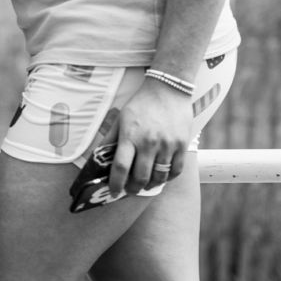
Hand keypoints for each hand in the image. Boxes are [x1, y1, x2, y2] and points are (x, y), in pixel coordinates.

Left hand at [108, 81, 192, 199]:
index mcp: (130, 136)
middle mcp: (149, 142)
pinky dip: (167, 178)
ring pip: (159, 177)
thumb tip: (98, 158)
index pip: (121, 168)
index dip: (116, 184)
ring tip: (145, 185)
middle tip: (129, 190)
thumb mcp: (121, 118)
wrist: (168, 88)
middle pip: (140, 177)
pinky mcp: (182, 144)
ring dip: (150, 185)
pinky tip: (161, 176)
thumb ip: (110, 139)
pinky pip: (175, 170)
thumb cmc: (141, 103)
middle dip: (133, 189)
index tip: (114, 192)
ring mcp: (167, 144)